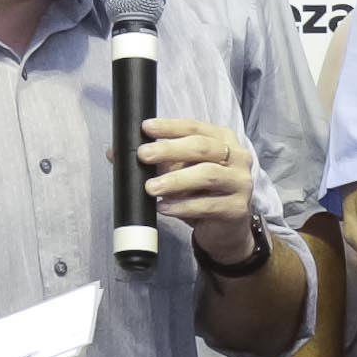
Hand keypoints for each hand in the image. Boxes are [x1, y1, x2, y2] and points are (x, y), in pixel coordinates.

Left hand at [140, 118, 267, 264]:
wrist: (225, 230)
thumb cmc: (202, 194)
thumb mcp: (179, 172)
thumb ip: (154, 161)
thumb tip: (115, 152)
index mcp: (223, 140)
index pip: (196, 127)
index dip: (170, 127)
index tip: (146, 128)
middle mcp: (237, 157)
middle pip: (202, 148)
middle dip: (169, 150)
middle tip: (143, 155)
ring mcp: (240, 183)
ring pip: (207, 175)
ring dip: (175, 180)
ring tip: (151, 187)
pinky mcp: (237, 209)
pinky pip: (207, 205)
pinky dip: (183, 206)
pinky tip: (165, 208)